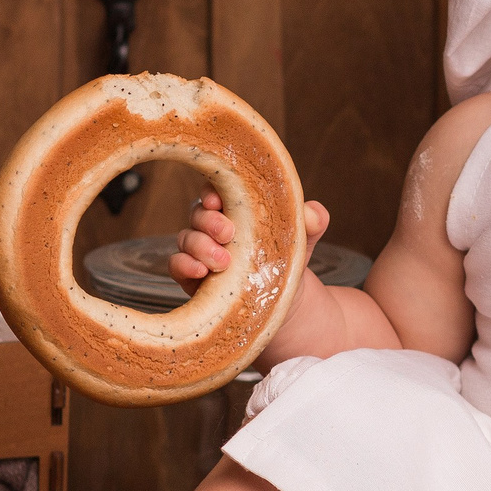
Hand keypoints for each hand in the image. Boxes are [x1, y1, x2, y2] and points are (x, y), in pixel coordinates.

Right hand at [171, 190, 329, 286]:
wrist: (287, 301)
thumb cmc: (289, 259)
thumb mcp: (305, 238)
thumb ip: (313, 221)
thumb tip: (314, 213)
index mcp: (235, 208)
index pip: (215, 189)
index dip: (212, 190)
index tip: (220, 200)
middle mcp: (212, 226)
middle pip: (197, 212)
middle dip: (209, 221)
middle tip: (228, 233)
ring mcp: (200, 251)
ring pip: (185, 239)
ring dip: (200, 247)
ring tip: (224, 261)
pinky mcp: (192, 277)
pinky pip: (177, 265)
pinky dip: (185, 265)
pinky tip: (202, 272)